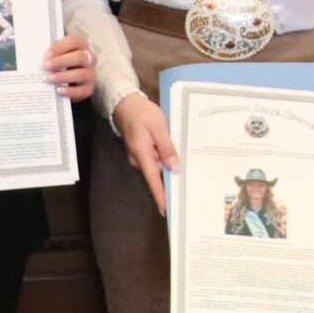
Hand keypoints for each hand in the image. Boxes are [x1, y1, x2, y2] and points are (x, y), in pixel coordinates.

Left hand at [42, 34, 97, 100]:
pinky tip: (58, 90)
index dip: (60, 47)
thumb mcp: (54, 54)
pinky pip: (81, 90)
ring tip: (48, 79)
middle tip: (45, 66)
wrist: (66, 80)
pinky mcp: (88, 88)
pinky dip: (69, 91)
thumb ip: (48, 54)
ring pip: (81, 74)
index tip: (46, 55)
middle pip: (79, 57)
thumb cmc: (57, 63)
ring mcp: (91, 73)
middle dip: (61, 62)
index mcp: (81, 45)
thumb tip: (34, 57)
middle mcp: (89, 58)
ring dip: (63, 76)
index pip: (74, 41)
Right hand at [112, 94, 177, 214]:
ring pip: (157, 165)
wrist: (125, 103)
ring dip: (168, 164)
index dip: (160, 194)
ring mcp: (138, 156)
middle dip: (170, 176)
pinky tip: (173, 152)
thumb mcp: (159, 127)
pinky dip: (164, 157)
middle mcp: (138, 159)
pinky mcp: (141, 151)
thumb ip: (166, 147)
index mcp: (142, 154)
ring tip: (184, 160)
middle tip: (188, 181)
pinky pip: (154, 159)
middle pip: (157, 173)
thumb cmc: (142, 113)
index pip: (153, 179)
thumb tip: (173, 168)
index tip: (165, 209)